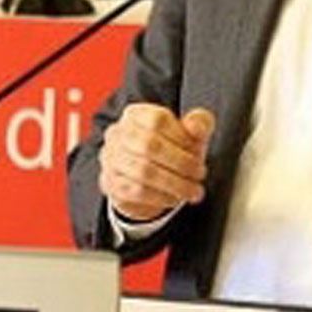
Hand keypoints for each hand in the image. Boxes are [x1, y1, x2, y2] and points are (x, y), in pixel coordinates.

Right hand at [99, 104, 214, 220]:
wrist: (147, 180)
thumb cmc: (171, 150)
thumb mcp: (189, 134)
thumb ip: (199, 124)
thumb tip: (197, 127)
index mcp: (136, 114)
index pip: (158, 120)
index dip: (181, 137)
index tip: (198, 149)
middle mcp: (117, 133)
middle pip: (150, 146)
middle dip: (182, 163)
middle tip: (200, 173)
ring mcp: (111, 159)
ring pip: (144, 172)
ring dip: (175, 184)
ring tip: (193, 190)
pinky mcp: (111, 183)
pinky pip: (137, 192)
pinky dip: (161, 196)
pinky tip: (175, 197)